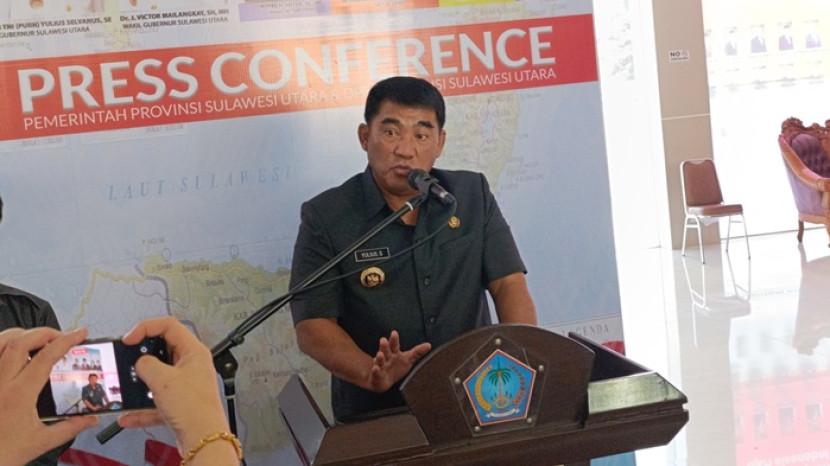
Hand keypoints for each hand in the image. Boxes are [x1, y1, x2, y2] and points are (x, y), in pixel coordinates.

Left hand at [0, 327, 97, 465]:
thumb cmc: (1, 454)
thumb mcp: (39, 442)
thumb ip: (69, 428)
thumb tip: (89, 419)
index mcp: (18, 394)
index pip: (46, 357)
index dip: (66, 341)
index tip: (80, 334)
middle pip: (20, 341)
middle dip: (44, 332)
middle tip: (60, 335)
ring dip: (20, 335)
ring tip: (35, 339)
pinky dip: (1, 346)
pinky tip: (11, 352)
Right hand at [117, 317, 229, 454]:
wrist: (203, 439)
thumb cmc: (192, 407)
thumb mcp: (163, 379)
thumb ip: (146, 364)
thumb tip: (140, 363)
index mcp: (193, 351)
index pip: (169, 325)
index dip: (146, 327)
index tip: (129, 339)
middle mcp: (191, 365)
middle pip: (162, 349)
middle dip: (142, 355)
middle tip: (126, 360)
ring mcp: (185, 384)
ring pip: (158, 377)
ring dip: (140, 383)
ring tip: (126, 387)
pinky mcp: (180, 403)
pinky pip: (156, 401)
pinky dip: (142, 408)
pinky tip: (128, 416)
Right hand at [367, 330, 430, 392]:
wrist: (384, 380)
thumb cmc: (396, 367)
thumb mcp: (408, 359)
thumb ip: (417, 352)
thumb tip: (429, 345)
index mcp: (394, 353)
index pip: (394, 345)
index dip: (394, 339)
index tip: (394, 332)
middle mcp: (386, 358)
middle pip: (385, 351)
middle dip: (384, 346)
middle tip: (383, 340)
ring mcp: (381, 366)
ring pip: (380, 361)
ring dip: (379, 358)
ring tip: (380, 354)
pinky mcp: (377, 376)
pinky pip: (376, 373)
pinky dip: (375, 370)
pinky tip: (375, 368)